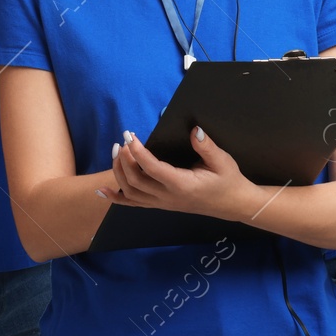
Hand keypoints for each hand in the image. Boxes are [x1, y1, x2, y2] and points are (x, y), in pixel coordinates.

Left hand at [102, 127, 256, 220]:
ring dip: (119, 173)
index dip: (138, 152)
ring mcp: (163, 204)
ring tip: (116, 152)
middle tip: (122, 140)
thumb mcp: (223, 161)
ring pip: (132, 193)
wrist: (233, 204)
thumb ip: (206, 146)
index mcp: (182, 185)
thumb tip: (194, 129)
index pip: (153, 169)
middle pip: (136, 181)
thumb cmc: (228, 180)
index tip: (130, 135)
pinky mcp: (161, 205)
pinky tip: (103, 190)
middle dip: (124, 160)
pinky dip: (116, 198)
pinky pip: (134, 204)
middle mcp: (169, 197)